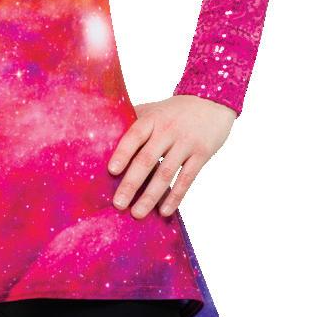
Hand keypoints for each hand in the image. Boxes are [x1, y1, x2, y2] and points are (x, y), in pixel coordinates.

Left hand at [107, 95, 235, 218]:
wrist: (213, 102)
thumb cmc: (175, 111)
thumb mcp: (154, 110)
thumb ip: (133, 121)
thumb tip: (103, 136)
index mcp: (152, 119)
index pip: (134, 136)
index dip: (123, 153)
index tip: (112, 171)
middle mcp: (168, 131)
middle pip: (147, 159)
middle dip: (132, 183)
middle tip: (118, 204)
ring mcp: (186, 143)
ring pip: (166, 173)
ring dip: (150, 196)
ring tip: (137, 213)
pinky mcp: (201, 155)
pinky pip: (187, 179)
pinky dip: (175, 197)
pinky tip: (164, 212)